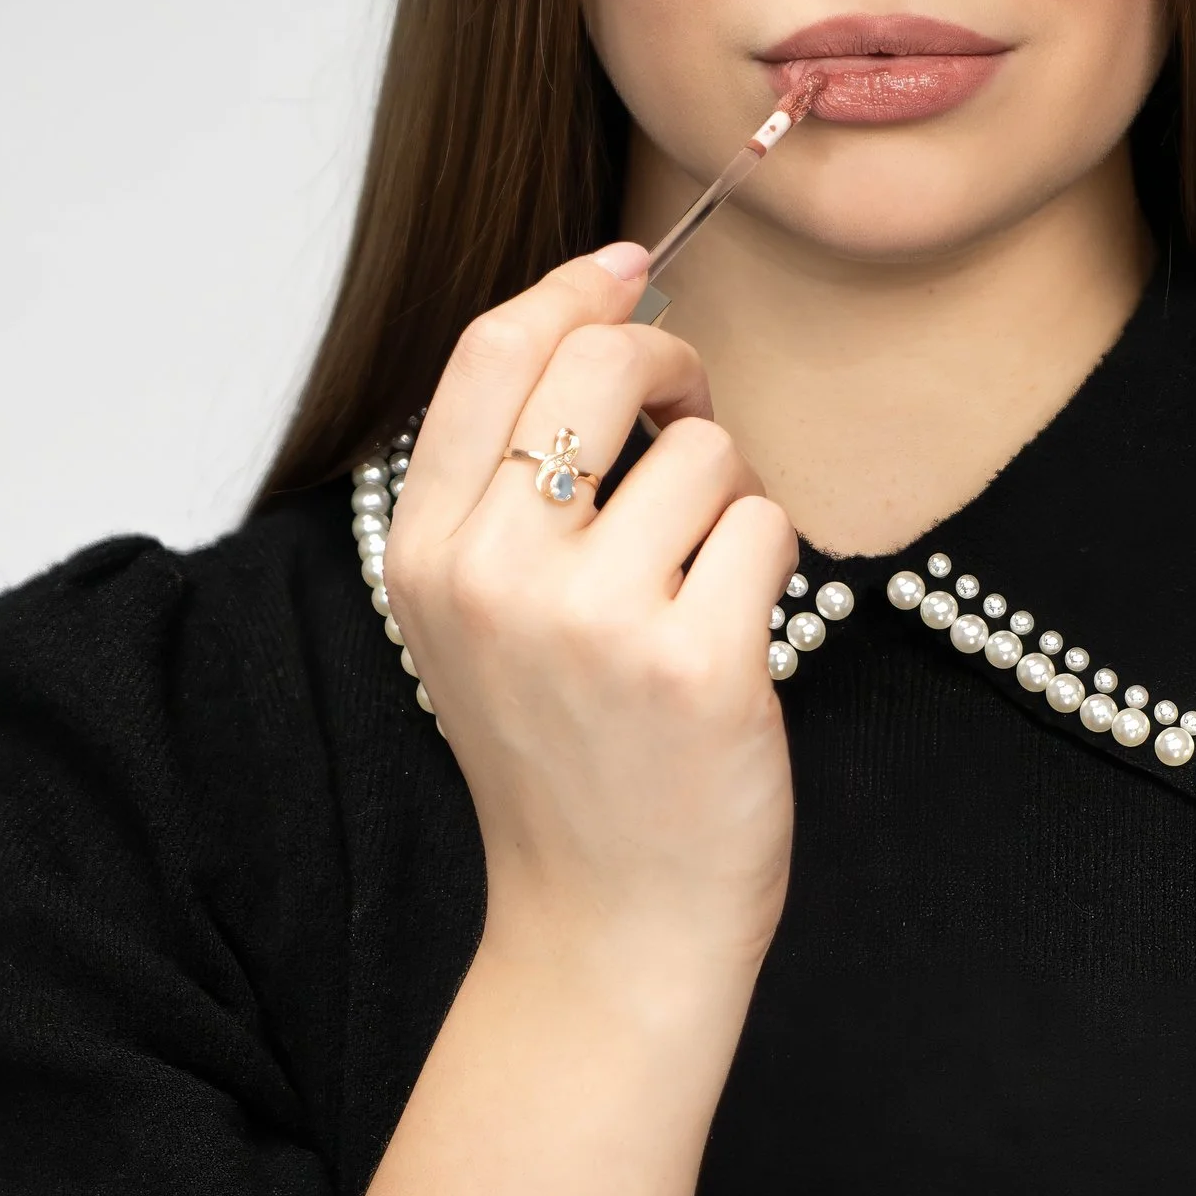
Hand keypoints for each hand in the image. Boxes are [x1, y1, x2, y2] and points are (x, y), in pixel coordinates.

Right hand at [382, 244, 800, 1011]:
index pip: (490, 352)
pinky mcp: (696, 664)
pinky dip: (770, 567)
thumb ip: (510, 478)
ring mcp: (594, 622)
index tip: (631, 271)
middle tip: (691, 415)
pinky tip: (736, 633)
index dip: (574, 291)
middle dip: (671, 366)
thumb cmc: (564, 754)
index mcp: (424, 553)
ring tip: (702, 579)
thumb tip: (601, 310)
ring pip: (701, 453)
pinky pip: (765, 529)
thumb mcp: (479, 614)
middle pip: (599, 367)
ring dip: (728, 496)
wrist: (610, 924)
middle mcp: (494, 577)